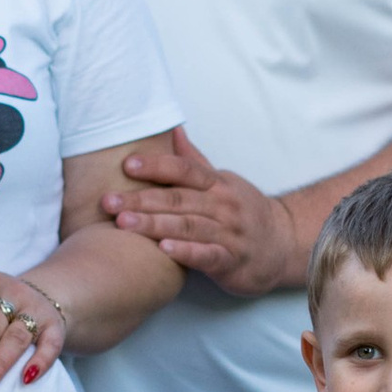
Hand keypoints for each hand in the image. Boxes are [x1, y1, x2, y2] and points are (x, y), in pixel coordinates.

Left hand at [102, 130, 299, 297]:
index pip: (184, 170)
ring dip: (155, 224)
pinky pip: (208, 256)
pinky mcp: (232, 261)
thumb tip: (173, 130)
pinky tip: (163, 250)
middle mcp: (223, 205)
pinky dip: (186, 252)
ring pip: (188, 226)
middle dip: (142, 199)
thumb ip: (195, 161)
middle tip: (108, 202)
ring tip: (124, 224)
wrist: (284, 244)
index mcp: (217, 184)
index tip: (127, 165)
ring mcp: (229, 233)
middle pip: (178, 199)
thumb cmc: (244, 212)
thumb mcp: (223, 182)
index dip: (156, 166)